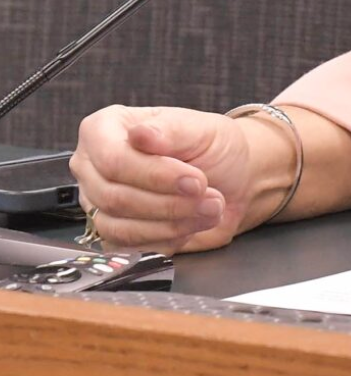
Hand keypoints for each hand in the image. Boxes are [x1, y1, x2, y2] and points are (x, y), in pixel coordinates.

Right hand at [70, 105, 278, 252]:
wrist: (233, 178)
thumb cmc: (213, 146)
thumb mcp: (201, 129)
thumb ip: (170, 131)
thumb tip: (139, 134)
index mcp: (105, 128)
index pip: (112, 160)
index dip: (155, 175)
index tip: (195, 180)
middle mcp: (93, 166)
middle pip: (114, 197)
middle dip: (169, 203)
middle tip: (208, 196)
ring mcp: (98, 201)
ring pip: (119, 228)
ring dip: (171, 224)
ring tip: (209, 209)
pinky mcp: (113, 232)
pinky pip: (128, 248)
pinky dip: (167, 238)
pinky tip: (193, 222)